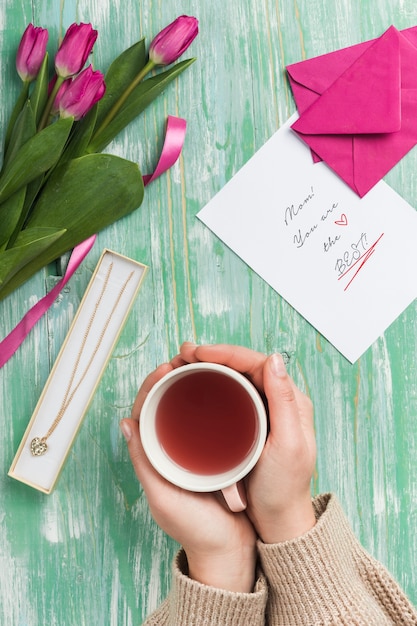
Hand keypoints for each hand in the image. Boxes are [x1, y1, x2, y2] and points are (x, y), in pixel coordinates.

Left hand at [121, 361, 256, 591]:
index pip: (145, 412)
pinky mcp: (215, 452)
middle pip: (165, 404)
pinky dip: (210, 400)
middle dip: (172, 378)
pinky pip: (207, 420)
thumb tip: (124, 423)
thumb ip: (144, 463)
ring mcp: (192, 450)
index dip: (152, 387)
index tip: (166, 368)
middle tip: (185, 358)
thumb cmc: (196, 529)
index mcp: (154, 457)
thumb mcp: (164, 497)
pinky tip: (222, 387)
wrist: (229, 551)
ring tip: (201, 364)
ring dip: (190, 384)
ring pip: (185, 408)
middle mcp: (170, 449)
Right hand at [179, 343, 316, 542]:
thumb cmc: (285, 486)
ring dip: (210, 366)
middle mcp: (278, 400)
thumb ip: (284, 401)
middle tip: (183, 354)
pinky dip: (211, 384)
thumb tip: (273, 357)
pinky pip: (231, 394)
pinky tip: (194, 385)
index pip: (256, 363)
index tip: (198, 353)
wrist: (278, 519)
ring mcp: (263, 412)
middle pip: (243, 366)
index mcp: (291, 400)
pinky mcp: (250, 424)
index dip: (226, 352)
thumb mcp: (288, 444)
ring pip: (235, 378)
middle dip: (213, 355)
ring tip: (183, 363)